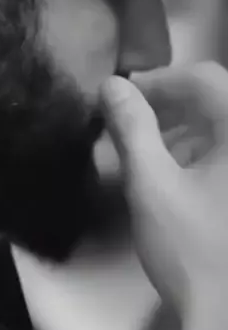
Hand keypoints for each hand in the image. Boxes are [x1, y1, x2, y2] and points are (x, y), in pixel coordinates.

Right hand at [101, 62, 227, 329]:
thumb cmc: (193, 250)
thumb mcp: (152, 186)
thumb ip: (132, 129)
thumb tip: (112, 85)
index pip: (203, 79)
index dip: (158, 81)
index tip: (119, 101)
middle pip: (218, 101)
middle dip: (171, 107)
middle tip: (129, 127)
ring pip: (225, 131)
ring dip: (187, 131)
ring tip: (149, 156)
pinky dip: (205, 157)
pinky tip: (180, 182)